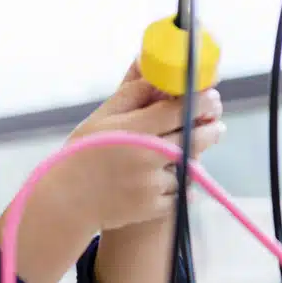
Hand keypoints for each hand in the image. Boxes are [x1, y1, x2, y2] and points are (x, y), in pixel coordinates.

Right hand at [47, 62, 224, 232]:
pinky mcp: (153, 207)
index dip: (203, 101)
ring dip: (193, 160)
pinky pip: (181, 195)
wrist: (66, 201)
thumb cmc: (81, 154)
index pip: (181, 110)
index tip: (212, 97)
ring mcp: (152, 184)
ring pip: (190, 169)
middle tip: (215, 125)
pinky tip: (178, 178)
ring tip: (190, 153)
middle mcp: (148, 156)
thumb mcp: (100, 118)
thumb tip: (156, 75)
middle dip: (210, 130)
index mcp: (136, 129)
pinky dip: (183, 187)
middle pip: (195, 139)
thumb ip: (131, 95)